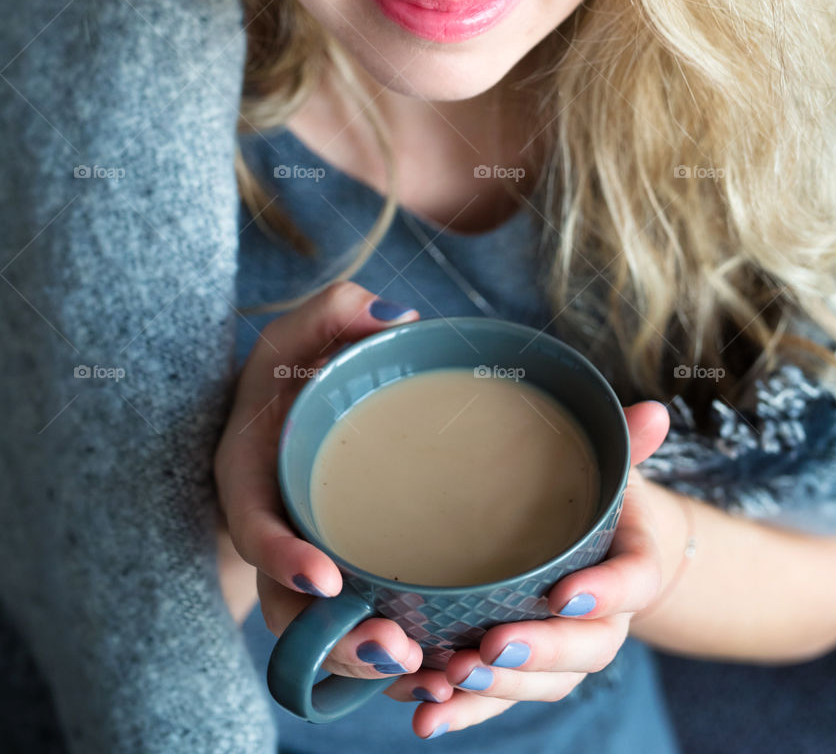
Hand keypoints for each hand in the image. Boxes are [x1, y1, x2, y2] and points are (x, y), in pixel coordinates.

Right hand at [213, 281, 425, 677]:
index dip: (284, 560)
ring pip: (323, 636)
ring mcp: (299, 565)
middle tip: (399, 651)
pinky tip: (442, 663)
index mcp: (248, 478)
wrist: (279, 421)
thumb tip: (399, 316)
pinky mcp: (336, 582)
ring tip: (431, 668)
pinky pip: (353, 631)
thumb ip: (335, 311)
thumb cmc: (289, 374)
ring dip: (370, 661)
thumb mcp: (298, 333)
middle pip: (290, 608)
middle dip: (339, 640)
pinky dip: (391, 653)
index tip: (328, 581)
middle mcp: (269, 534)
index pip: (255, 527)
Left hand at [381, 401, 670, 739]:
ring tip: (448, 681)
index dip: (603, 594)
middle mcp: (605, 621)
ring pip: (543, 683)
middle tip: (492, 648)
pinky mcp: (528, 670)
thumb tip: (653, 411)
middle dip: (538, 653)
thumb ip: (627, 442)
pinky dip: (464, 713)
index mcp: (633, 567)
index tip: (564, 594)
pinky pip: (502, 702)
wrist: (610, 547)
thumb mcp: (615, 468)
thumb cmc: (606, 502)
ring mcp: (567, 651)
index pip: (631, 583)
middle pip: (584, 650)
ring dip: (496, 691)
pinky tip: (423, 714)